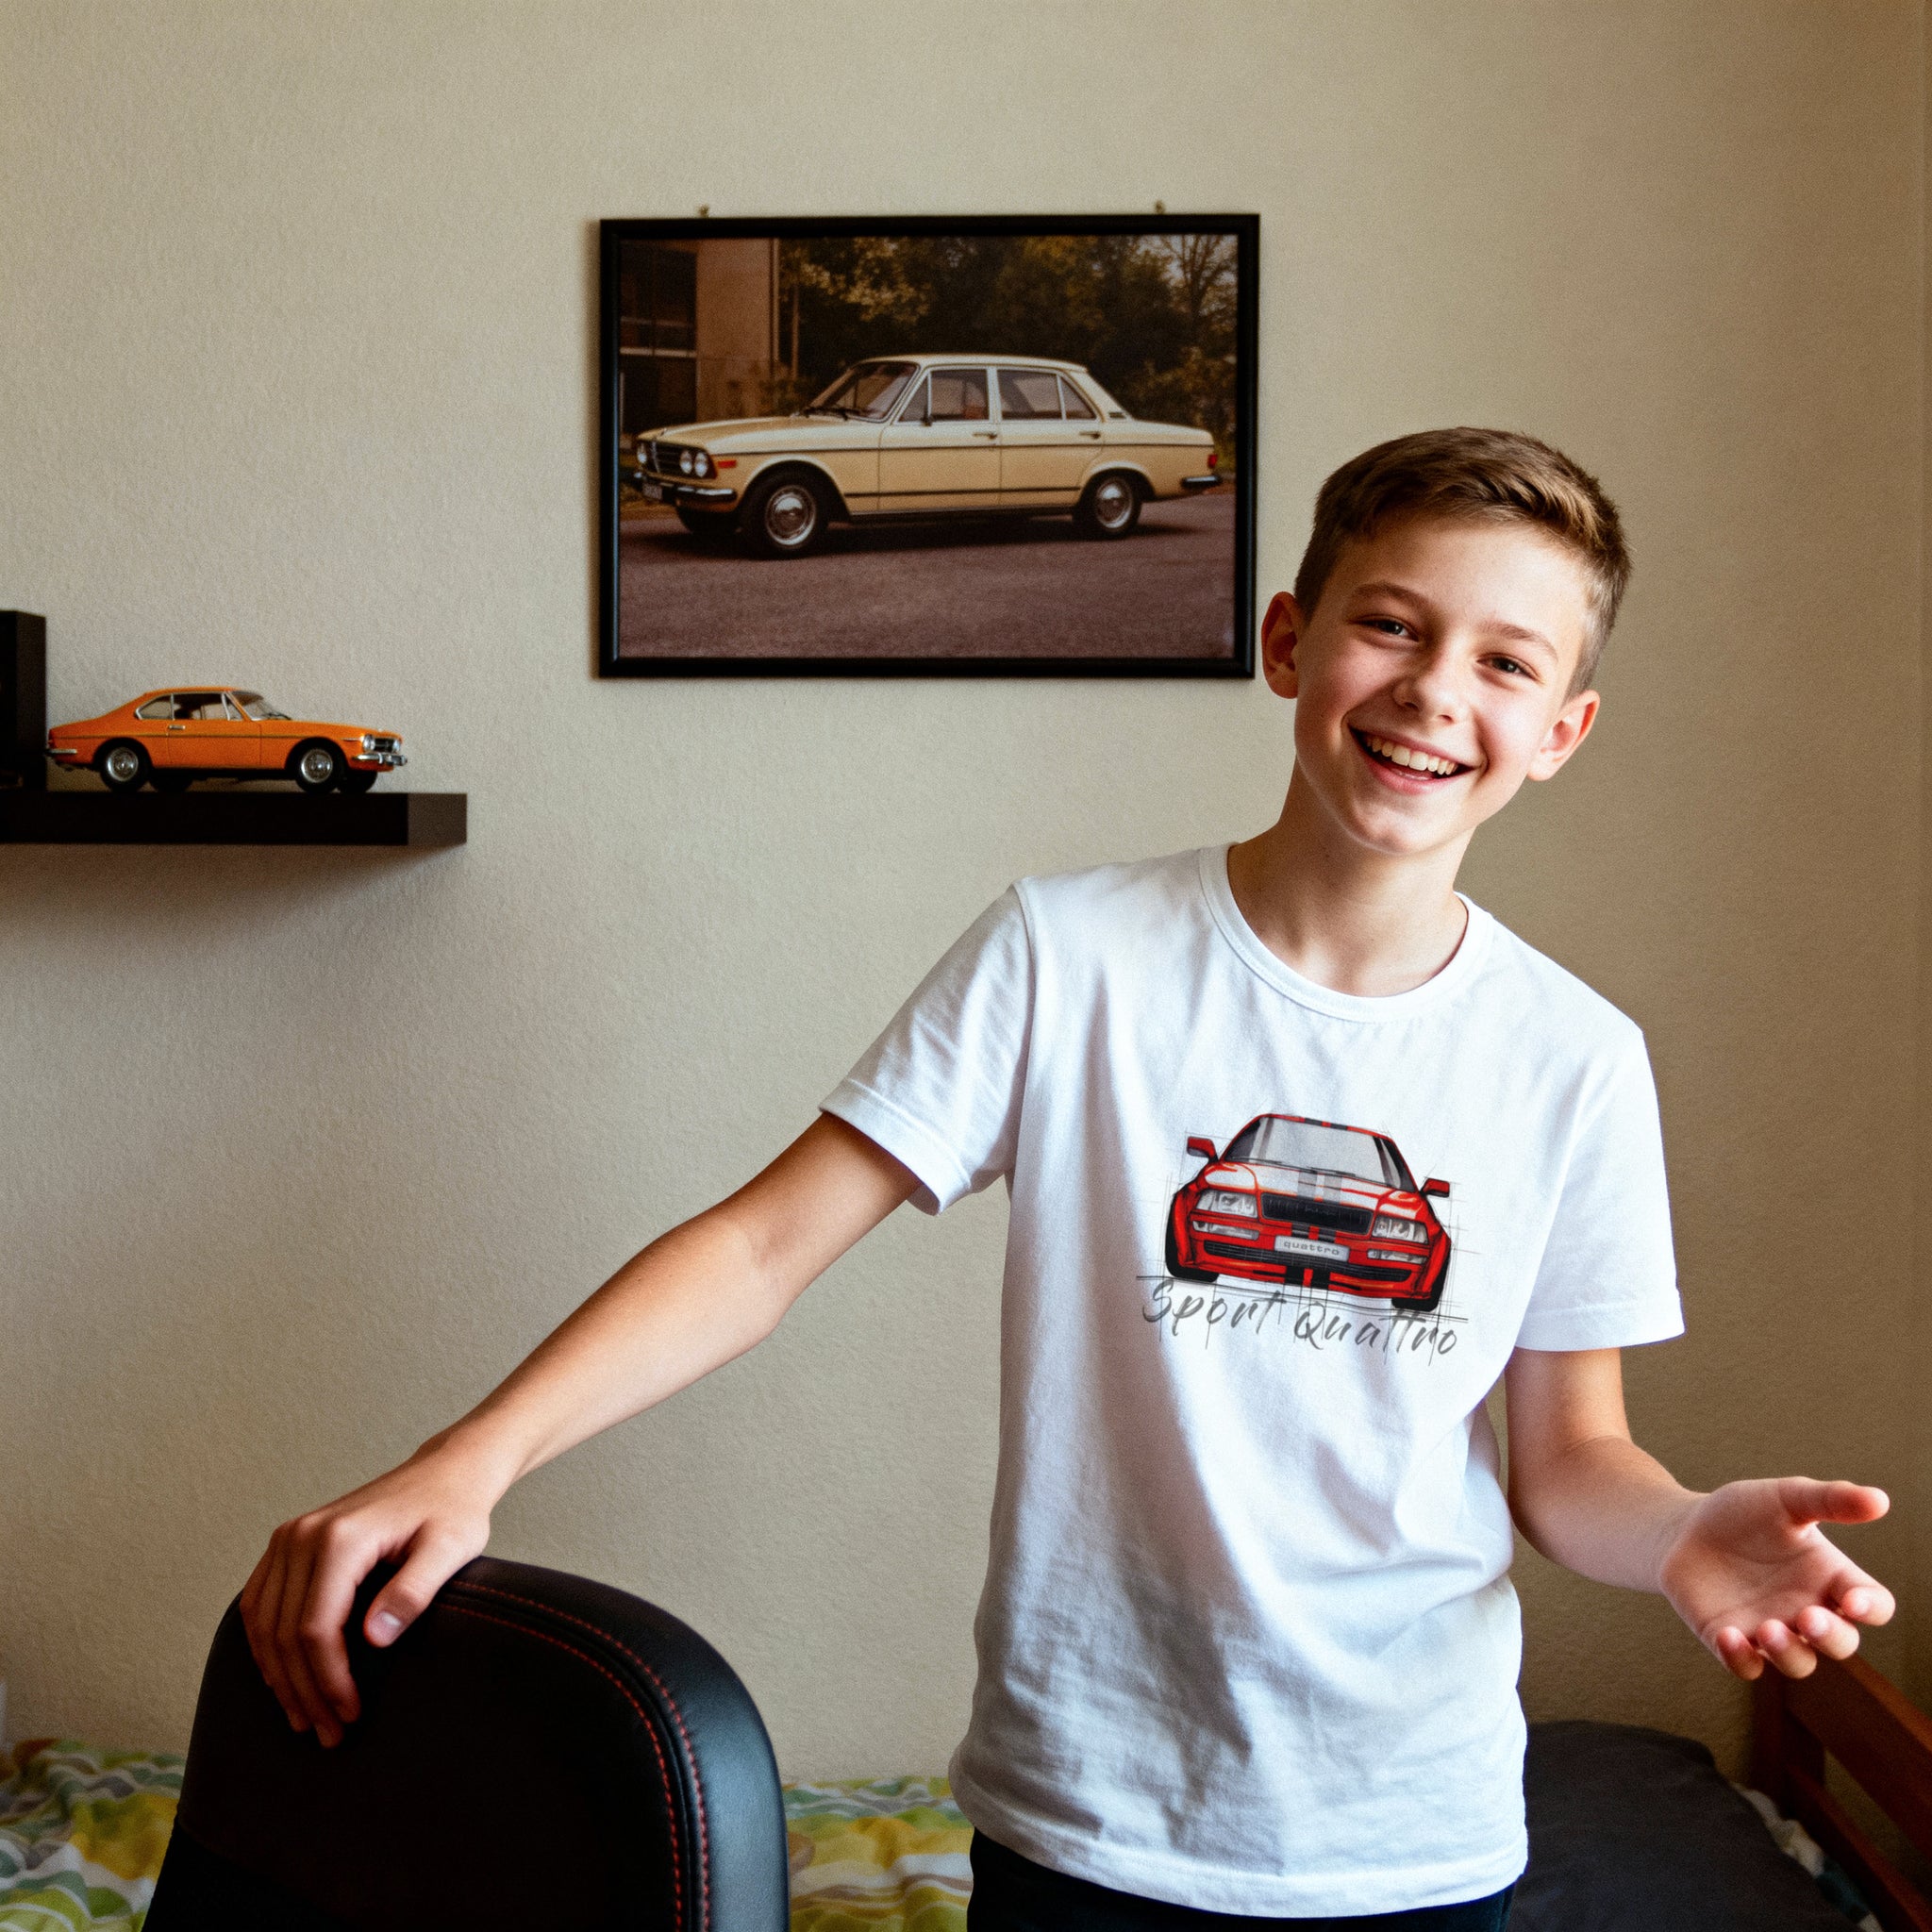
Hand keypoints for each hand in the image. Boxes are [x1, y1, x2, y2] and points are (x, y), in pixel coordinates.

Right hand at [239, 1434, 502, 1746]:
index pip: (316, 1627)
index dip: (329, 1680)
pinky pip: (259, 1603)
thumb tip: (374, 1638)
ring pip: (264, 1622)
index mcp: (342, 1538)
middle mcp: (303, 1534)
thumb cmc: (453, 1511)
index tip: (350, 1716)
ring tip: (306, 1717)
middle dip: (304, 1691)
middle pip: (284, 1632)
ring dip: (280, 1677)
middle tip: (329, 1733)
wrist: (443, 1472)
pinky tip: (284, 1677)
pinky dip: (265, 1646)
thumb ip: (415, 1590)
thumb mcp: (452, 1548)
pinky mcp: (287, 1543)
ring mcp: (289, 1536)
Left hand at [1658, 1478, 1893, 1680]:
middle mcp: (1807, 1611)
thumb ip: (1829, 1499)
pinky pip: (1747, 1667)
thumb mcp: (1785, 1499)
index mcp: (1829, 1578)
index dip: (1871, 1608)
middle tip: (1808, 1616)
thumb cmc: (1742, 1513)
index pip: (1872, 1605)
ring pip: (1799, 1663)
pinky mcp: (1732, 1641)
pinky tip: (1728, 1635)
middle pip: (1841, 1643)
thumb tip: (1880, 1500)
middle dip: (1831, 1637)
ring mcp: (1771, 1631)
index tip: (1853, 1600)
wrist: (1682, 1528)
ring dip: (1789, 1653)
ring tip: (1768, 1629)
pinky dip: (1741, 1659)